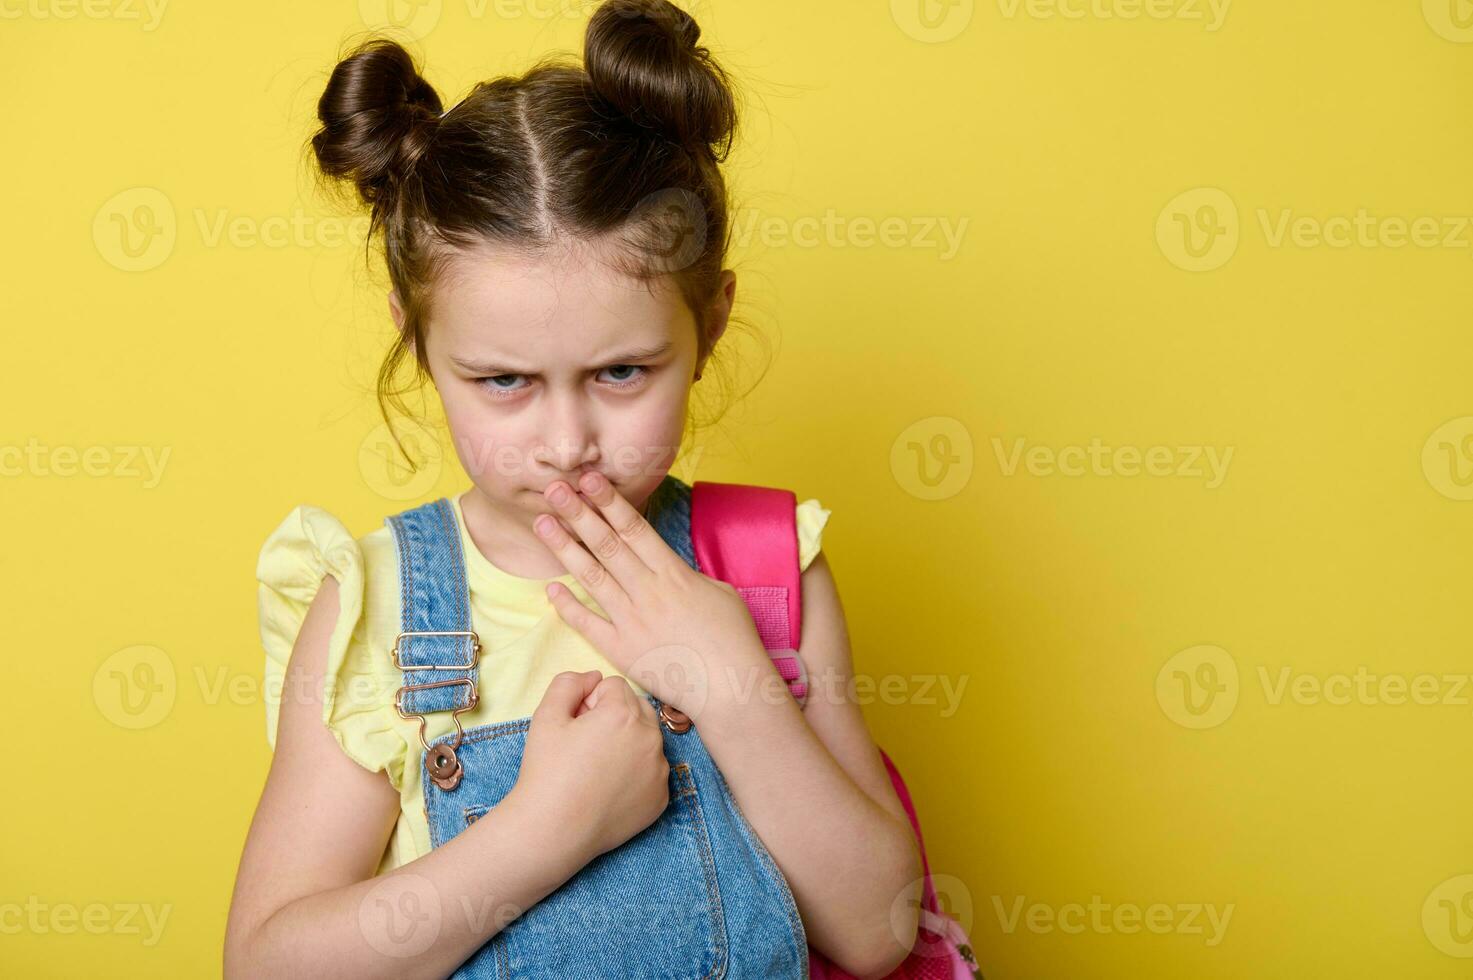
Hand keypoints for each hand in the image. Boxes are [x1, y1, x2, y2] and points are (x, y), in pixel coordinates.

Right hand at [509, 670, 669, 860]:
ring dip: (628, 742)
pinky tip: (609, 788)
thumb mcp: (546, 715)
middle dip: (614, 716)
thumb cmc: (546, 772)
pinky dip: (636, 773)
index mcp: (624, 714)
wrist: (552, 830)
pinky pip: (652, 770)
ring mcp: (660, 771)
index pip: (613, 685)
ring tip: (597, 767)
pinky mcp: (661, 797)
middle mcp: (650, 739)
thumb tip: (593, 677)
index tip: (575, 725)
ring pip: (647, 738)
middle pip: (637, 708)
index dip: (589, 701)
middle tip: (586, 744)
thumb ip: (569, 682)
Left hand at [532, 472, 774, 721]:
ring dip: (564, 548)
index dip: (609, 502)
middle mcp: (648, 592)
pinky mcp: (622, 650)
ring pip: (591, 576)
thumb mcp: (720, 592)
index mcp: (674, 573)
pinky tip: (550, 588)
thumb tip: (669, 568)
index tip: (589, 480)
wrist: (732, 687)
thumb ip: (689, 575)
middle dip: (579, 514)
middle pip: (607, 544)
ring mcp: (632, 621)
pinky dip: (568, 606)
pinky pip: (588, 624)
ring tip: (543, 523)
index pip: (634, 529)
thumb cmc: (734, 640)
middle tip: (555, 489)